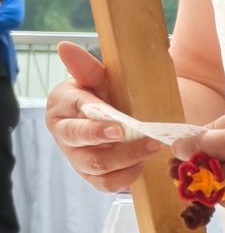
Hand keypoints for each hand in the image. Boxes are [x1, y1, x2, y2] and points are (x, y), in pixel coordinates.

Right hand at [43, 42, 166, 191]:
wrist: (121, 111)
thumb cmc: (107, 91)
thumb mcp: (99, 76)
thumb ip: (86, 66)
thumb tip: (66, 47)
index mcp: (62, 106)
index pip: (76, 117)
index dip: (97, 125)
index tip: (121, 127)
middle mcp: (64, 135)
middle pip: (85, 147)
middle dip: (118, 146)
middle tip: (149, 141)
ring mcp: (77, 158)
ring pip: (98, 167)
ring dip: (130, 159)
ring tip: (154, 148)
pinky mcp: (92, 176)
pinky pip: (108, 184)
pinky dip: (128, 176)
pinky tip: (145, 163)